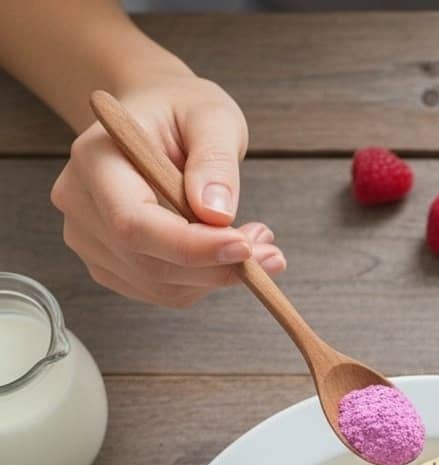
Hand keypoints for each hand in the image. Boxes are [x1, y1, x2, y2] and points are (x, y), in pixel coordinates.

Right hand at [51, 72, 284, 307]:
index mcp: (94, 159)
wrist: (155, 121)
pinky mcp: (112, 265)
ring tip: (256, 244)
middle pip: (149, 263)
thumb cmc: (181, 111)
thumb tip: (218, 214)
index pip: (134, 223)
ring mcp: (90, 240)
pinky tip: (227, 253)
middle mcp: (80, 204)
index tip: (246, 247)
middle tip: (270, 252)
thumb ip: (215, 161)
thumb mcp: (210, 116)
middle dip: (217, 267)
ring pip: (161, 286)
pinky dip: (205, 281)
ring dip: (218, 277)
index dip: (191, 246)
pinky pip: (165, 291)